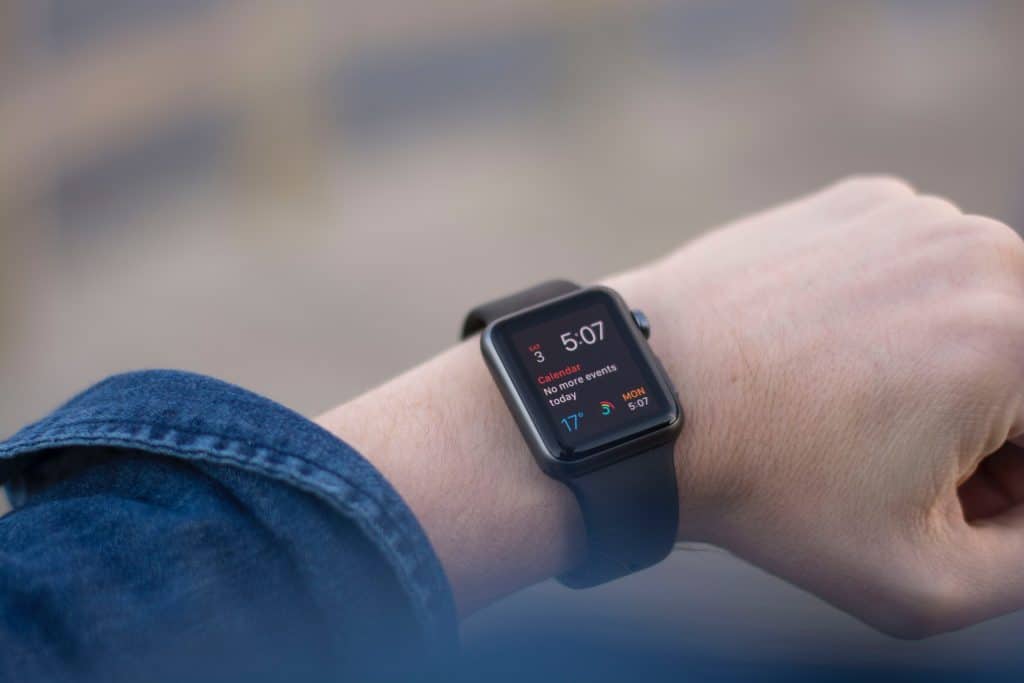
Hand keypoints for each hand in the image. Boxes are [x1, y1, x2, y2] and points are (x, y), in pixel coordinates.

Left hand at [609, 177, 1023, 636]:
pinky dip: (895, 315)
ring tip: (849, 413)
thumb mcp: (924, 580)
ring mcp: (916, 213)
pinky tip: (824, 355)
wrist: (647, 396)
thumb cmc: (771, 489)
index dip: (1008, 489)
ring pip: (980, 316)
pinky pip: (919, 271)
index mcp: (1022, 340)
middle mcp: (985, 252)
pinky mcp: (861, 200)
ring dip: (946, 370)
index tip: (943, 501)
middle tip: (894, 467)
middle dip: (991, 431)